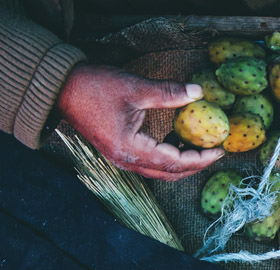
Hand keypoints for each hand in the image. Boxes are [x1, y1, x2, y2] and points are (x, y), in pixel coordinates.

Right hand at [56, 64, 223, 180]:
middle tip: (215, 153)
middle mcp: (126, 161)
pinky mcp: (119, 153)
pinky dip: (167, 158)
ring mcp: (121, 159)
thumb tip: (198, 92)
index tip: (219, 150)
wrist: (60, 88)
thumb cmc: (94, 87)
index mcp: (131, 150)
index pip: (175, 162)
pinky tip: (177, 142)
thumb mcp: (135, 88)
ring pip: (160, 171)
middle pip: (170, 173)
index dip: (200, 158)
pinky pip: (149, 163)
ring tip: (201, 148)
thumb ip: (168, 93)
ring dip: (182, 164)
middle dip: (196, 165)